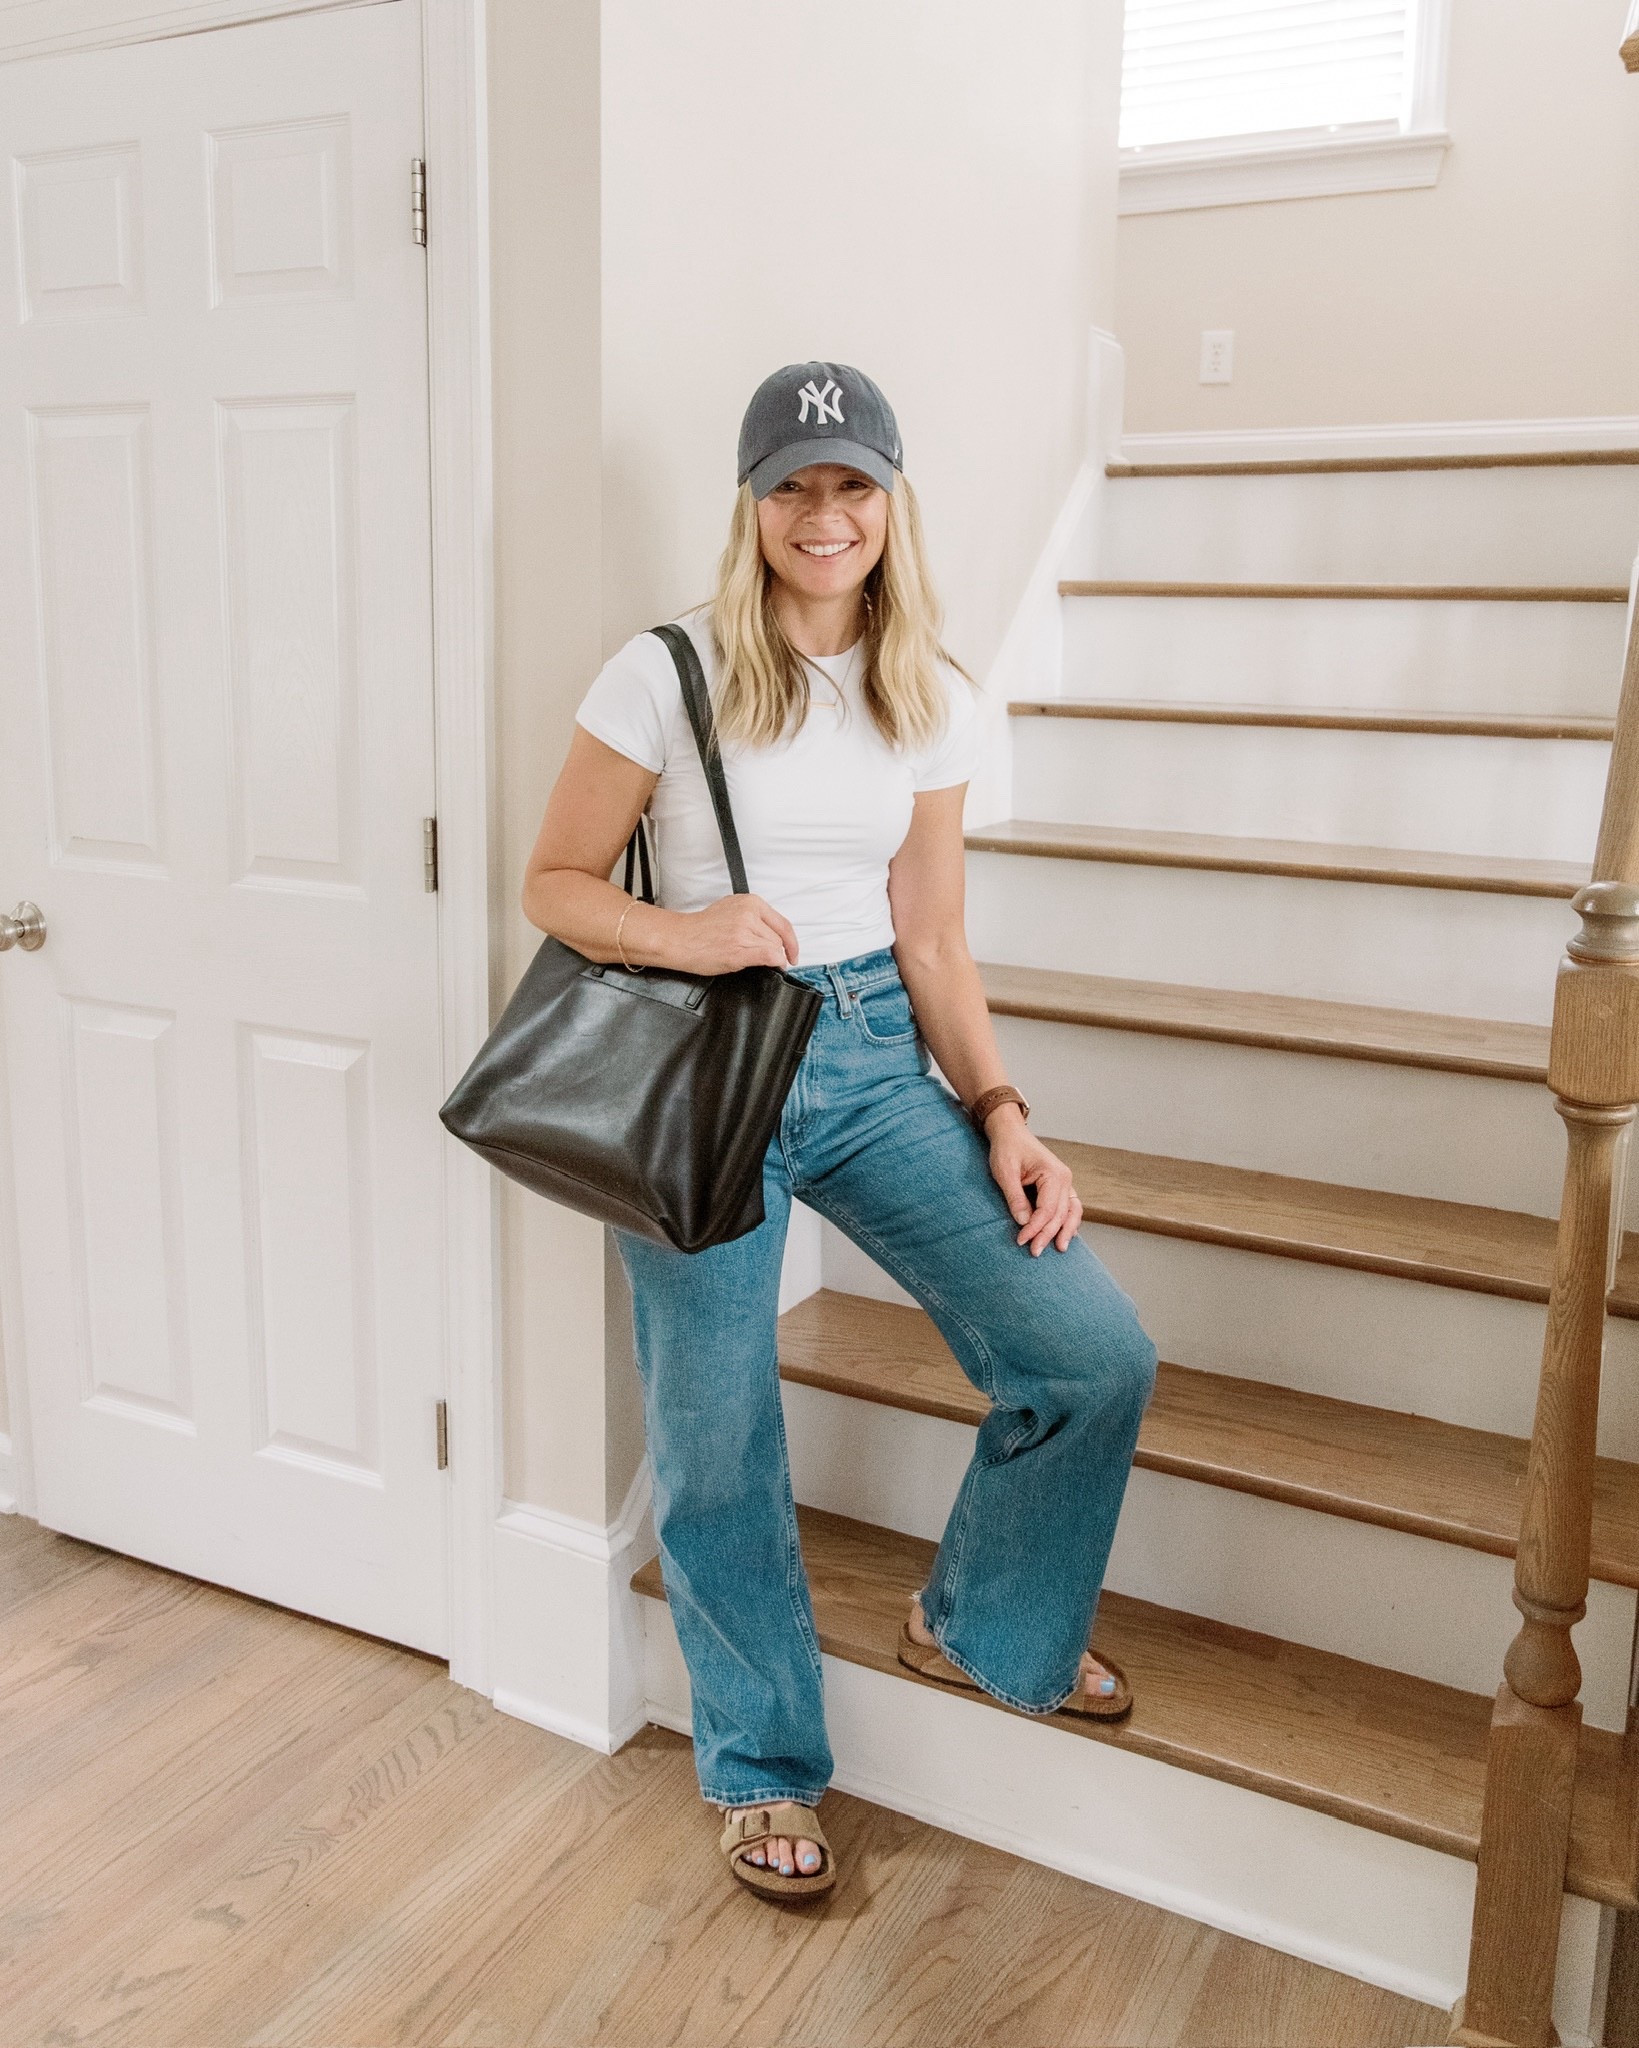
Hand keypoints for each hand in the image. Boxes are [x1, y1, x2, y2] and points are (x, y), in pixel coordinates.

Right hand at [669, 892, 798, 973]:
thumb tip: (771, 933)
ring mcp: (745, 931)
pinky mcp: (741, 948)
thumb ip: (753, 917)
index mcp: (749, 902)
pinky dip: (775, 964)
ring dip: (772, 959)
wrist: (680, 939)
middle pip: (779, 938)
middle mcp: (749, 913)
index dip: (792, 941)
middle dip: (777, 951)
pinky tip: (770, 967)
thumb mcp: (731, 910)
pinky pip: (771, 956)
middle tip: (768, 959)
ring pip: (775, 948)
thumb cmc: (701, 928)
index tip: (792, 952)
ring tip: (752, 959)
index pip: (782, 923)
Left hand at [985, 1110, 1082, 1254]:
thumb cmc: (1007, 1148)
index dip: (1035, 1228)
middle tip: (1035, 1252)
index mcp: (1054, 1174)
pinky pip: (1069, 1207)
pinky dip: (1067, 1221)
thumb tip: (1024, 1222)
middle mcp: (1064, 1178)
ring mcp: (1065, 1182)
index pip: (1048, 1209)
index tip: (1021, 1240)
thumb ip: (1015, 1197)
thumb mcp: (1005, 1172)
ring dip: (1066, 1231)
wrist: (1010, 1132)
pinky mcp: (1059, 1186)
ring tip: (1060, 1249)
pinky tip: (1063, 1235)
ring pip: (1072, 1212)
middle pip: (1061, 1214)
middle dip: (1048, 1235)